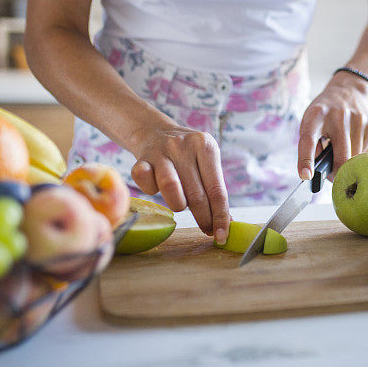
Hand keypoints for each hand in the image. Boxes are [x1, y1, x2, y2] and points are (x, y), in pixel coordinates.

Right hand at [127, 123, 229, 243]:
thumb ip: (215, 190)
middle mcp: (184, 145)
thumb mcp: (205, 163)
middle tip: (206, 229)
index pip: (217, 190)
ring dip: (178, 205)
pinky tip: (156, 188)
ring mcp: (160, 151)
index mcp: (206, 145)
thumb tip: (227, 224)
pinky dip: (151, 192)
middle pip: (197, 193)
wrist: (156, 132)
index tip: (222, 235)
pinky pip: (145, 184)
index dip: (220, 216)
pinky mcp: (141, 160)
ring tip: (181, 204)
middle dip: (203, 218)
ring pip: (171, 188)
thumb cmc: (187, 155)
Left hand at [297, 72, 367, 179]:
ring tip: (339, 152)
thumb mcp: (310, 121)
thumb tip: (316, 170)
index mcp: (317, 115)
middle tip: (331, 177)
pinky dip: (355, 153)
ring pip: (354, 157)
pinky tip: (350, 142)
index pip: (309, 140)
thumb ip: (309, 144)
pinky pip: (364, 151)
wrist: (348, 90)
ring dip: (346, 162)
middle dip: (336, 173)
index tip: (306, 176)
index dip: (306, 159)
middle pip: (341, 156)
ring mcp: (357, 119)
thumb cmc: (324, 112)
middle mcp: (338, 116)